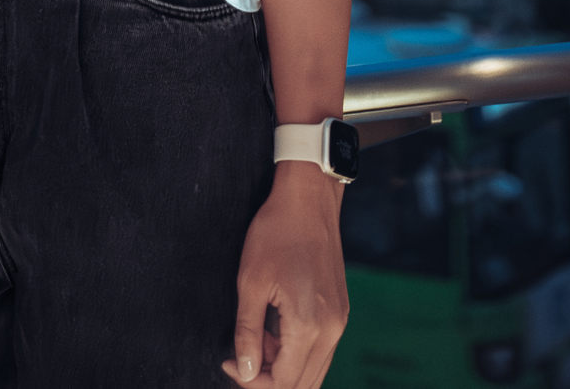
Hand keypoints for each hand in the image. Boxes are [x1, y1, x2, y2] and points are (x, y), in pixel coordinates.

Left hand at [222, 164, 347, 386]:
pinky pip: (321, 351)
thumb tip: (244, 372)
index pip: (284, 382)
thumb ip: (247, 332)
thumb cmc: (276, 232)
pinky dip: (297, 352)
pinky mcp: (340, 312)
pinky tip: (275, 330)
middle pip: (302, 383)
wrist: (309, 199)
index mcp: (309, 325)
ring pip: (314, 371)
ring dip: (284, 366)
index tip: (229, 362)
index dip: (252, 381)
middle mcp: (331, 331)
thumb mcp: (251, 281)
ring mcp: (339, 322)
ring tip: (257, 339)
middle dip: (269, 379)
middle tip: (240, 357)